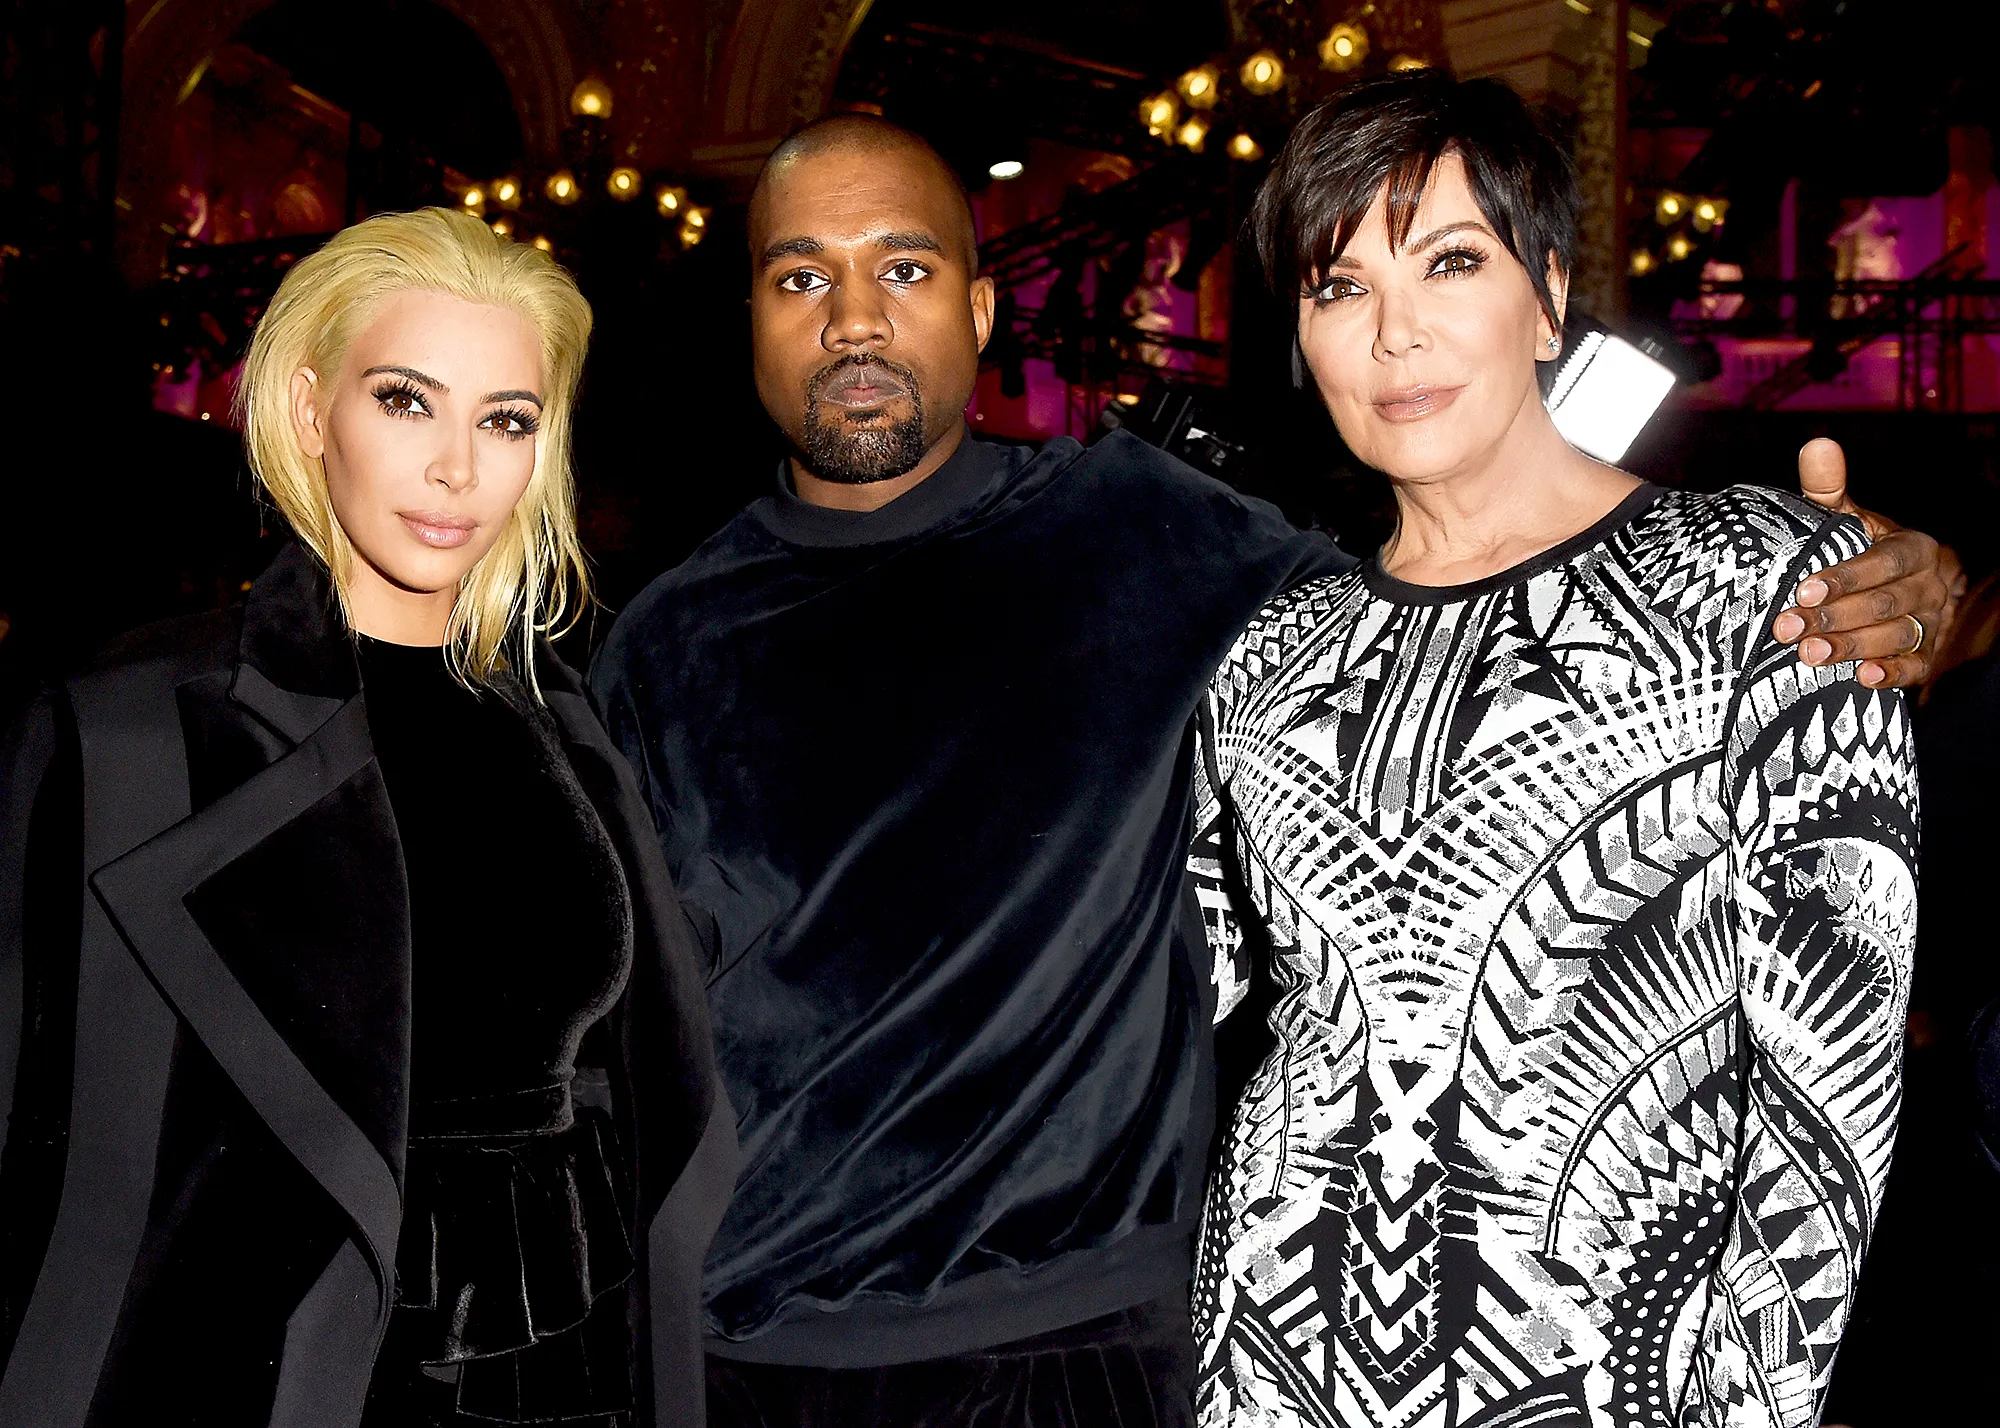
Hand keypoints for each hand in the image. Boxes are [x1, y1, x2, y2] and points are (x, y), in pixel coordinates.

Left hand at [1771, 438, 1952, 688]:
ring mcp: (1928, 620)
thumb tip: (1817, 444)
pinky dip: (1892, 674)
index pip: (1885, 561)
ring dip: (1853, 646)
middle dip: (1836, 616)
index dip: (1848, 576)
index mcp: (1910, 546)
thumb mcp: (1838, 518)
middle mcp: (1926, 584)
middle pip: (1888, 602)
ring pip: (1898, 635)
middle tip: (1788, 629)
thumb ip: (1826, 488)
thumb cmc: (1847, 546)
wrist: (1874, 588)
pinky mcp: (1923, 654)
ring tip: (1808, 655)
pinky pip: (1916, 667)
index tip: (1804, 589)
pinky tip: (1862, 678)